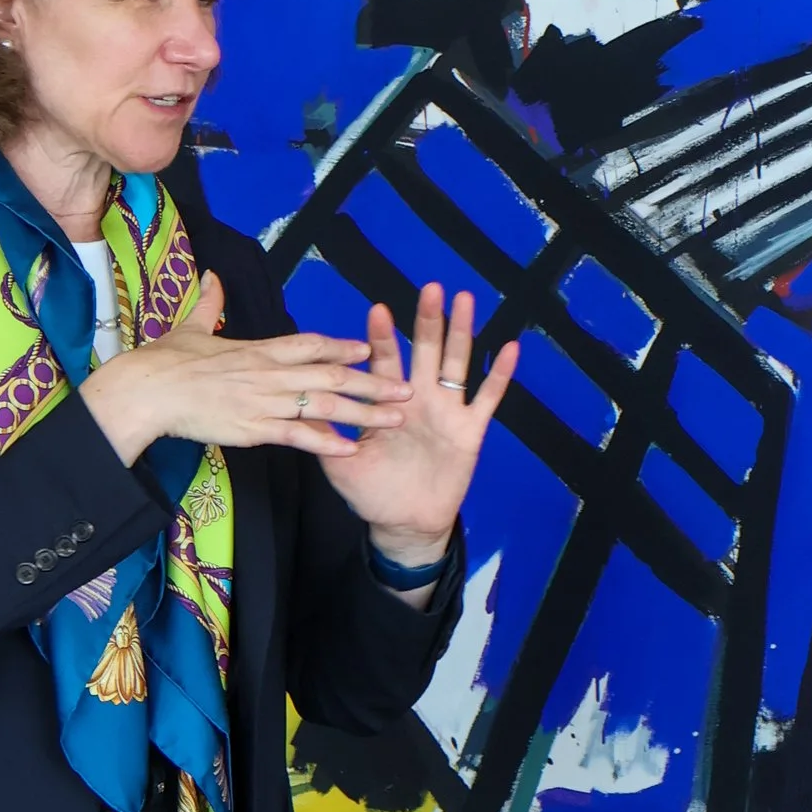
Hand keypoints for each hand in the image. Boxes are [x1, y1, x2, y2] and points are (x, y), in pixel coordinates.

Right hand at [80, 269, 412, 468]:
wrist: (146, 390)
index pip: (310, 344)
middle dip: (372, 382)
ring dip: (363, 412)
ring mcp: (264, 401)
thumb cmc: (165, 361)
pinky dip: (324, 441)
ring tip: (395, 419)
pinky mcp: (253, 429)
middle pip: (331, 375)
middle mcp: (270, 373)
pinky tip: (350, 448)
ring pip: (324, 405)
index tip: (371, 349)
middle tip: (406, 388)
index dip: (343, 347)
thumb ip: (209, 304)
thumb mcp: (191, 327)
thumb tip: (212, 275)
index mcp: (259, 348)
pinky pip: (296, 435)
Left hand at [326, 283, 518, 569]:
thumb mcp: (341, 464)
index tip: (377, 309)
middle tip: (431, 287)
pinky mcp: (470, 430)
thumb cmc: (371, 491)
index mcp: (389, 402)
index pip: (385, 361)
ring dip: (462, 332)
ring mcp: (447, 411)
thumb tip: (302, 406)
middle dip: (427, 319)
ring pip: (457, 363)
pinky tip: (510, 348)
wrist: (403, 524)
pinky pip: (487, 398)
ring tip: (465, 300)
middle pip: (426, 350)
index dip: (382, 336)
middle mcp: (420, 398)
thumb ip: (325, 435)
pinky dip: (500, 374)